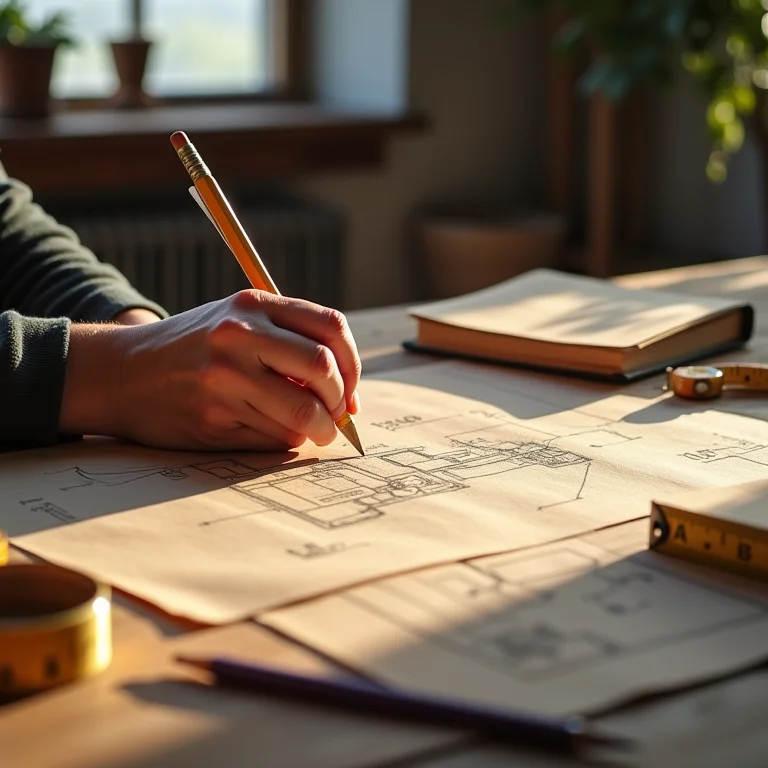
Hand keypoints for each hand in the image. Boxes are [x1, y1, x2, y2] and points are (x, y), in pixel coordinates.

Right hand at [60, 290, 361, 450]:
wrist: (122, 373)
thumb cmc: (193, 348)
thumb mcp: (236, 321)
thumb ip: (288, 340)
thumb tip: (347, 391)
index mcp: (253, 305)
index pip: (331, 328)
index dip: (353, 364)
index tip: (349, 389)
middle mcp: (239, 336)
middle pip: (324, 369)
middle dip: (340, 401)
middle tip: (337, 417)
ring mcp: (225, 379)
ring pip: (302, 413)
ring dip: (318, 431)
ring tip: (314, 432)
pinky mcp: (213, 418)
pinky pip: (273, 438)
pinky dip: (286, 441)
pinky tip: (272, 431)